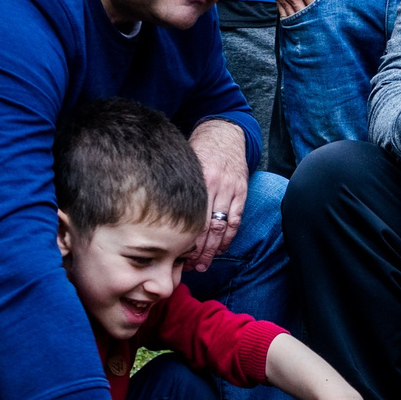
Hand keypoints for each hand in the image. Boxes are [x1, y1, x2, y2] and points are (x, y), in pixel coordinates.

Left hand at [187, 119, 249, 270]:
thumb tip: (158, 215)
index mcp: (199, 180)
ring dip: (213, 250)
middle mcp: (216, 186)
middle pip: (206, 227)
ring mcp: (231, 190)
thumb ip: (175, 187)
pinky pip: (235, 220)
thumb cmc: (198, 148)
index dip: (185, 241)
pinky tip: (219, 250)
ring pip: (222, 227)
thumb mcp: (184, 163)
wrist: (225, 132)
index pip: (192, 218)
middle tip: (190, 267)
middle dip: (198, 251)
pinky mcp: (242, 192)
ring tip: (203, 265)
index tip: (175, 256)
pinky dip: (228, 238)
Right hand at [253, 0, 325, 18]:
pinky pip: (283, 13)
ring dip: (302, 23)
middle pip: (305, 14)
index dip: (323, 11)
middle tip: (322, 24)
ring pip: (294, 16)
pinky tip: (294, 25)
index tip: (329, 14)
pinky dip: (289, 20)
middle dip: (314, 20)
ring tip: (310, 28)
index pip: (315, 5)